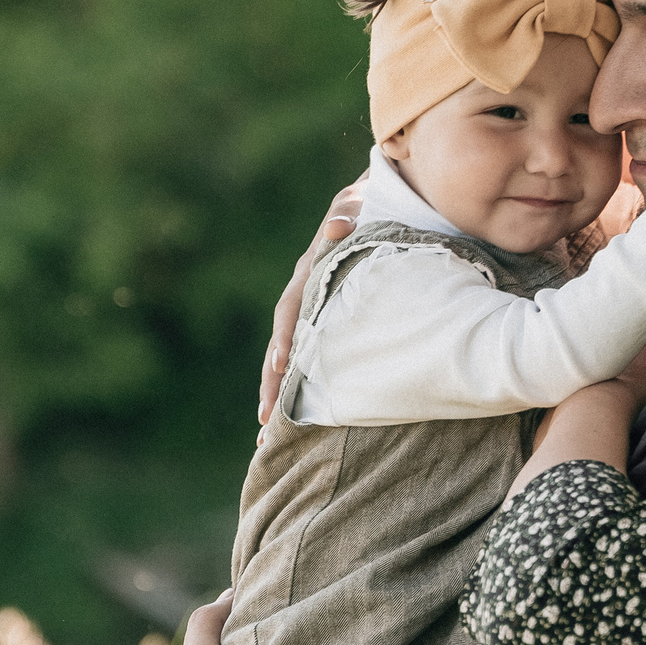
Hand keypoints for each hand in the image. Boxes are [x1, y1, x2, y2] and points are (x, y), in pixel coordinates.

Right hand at [260, 178, 367, 424]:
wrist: (379, 211)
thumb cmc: (372, 208)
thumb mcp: (360, 205)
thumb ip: (348, 212)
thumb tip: (340, 225)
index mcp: (309, 275)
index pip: (291, 311)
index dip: (286, 338)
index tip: (282, 366)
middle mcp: (303, 299)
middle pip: (280, 348)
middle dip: (271, 385)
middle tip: (266, 423)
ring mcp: (312, 315)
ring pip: (289, 361)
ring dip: (279, 397)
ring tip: (270, 439)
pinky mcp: (326, 327)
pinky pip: (310, 362)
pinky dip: (301, 391)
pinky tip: (299, 424)